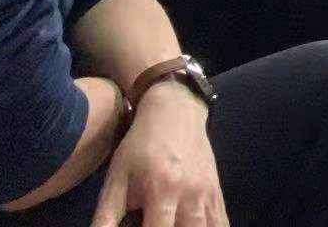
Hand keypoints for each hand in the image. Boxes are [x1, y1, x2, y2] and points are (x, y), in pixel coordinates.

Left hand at [91, 82, 226, 226]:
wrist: (175, 112)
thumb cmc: (140, 147)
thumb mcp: (116, 179)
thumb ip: (105, 218)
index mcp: (163, 191)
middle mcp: (191, 196)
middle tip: (152, 223)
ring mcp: (208, 195)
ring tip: (171, 223)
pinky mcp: (218, 193)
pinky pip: (222, 223)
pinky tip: (193, 225)